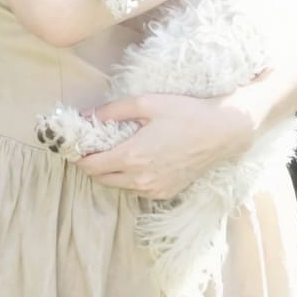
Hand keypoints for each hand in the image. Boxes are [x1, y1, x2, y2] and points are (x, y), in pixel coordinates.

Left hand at [75, 92, 256, 199]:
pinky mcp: (166, 193)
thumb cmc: (184, 112)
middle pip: (101, 179)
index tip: (76, 144)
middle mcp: (139, 179)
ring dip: (110, 172)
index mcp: (131, 157)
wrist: (221, 132)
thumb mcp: (146, 103)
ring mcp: (154, 190)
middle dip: (92, 164)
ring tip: (115, 150)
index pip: (91, 166)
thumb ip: (112, 111)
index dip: (78, 156)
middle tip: (93, 146)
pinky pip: (137, 190)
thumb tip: (86, 116)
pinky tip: (137, 160)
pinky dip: (130, 178)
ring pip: (119, 186)